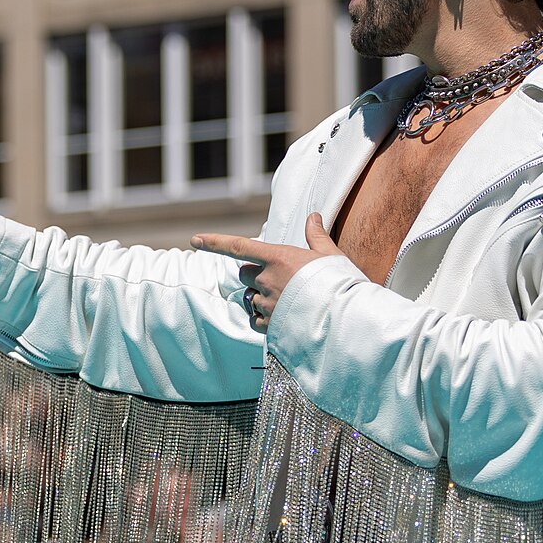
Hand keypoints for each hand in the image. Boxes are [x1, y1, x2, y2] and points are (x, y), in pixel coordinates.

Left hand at [192, 214, 344, 333]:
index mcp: (279, 258)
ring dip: (261, 299)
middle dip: (255, 276)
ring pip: (251, 299)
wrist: (348, 319)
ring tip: (288, 302)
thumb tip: (313, 216)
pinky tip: (284, 318)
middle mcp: (268, 279)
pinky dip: (264, 319)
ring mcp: (267, 303)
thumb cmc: (342, 284)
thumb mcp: (330, 255)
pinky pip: (256, 320)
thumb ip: (316, 236)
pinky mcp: (270, 325)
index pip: (238, 247)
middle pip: (245, 274)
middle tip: (280, 280)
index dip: (214, 242)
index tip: (195, 240)